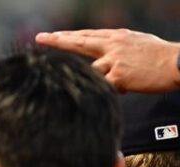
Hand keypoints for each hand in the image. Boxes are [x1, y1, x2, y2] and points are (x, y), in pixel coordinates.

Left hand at [36, 29, 179, 92]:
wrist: (177, 63)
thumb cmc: (160, 56)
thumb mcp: (137, 43)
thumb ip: (117, 48)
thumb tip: (104, 56)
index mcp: (117, 37)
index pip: (86, 36)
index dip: (67, 36)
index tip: (50, 35)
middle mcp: (113, 45)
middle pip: (79, 43)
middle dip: (58, 41)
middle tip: (40, 38)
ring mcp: (114, 60)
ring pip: (92, 72)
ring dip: (100, 79)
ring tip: (125, 77)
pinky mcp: (118, 75)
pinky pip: (104, 87)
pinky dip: (112, 90)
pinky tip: (128, 86)